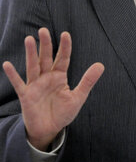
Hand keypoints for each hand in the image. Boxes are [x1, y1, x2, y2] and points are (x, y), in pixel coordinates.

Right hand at [2, 28, 103, 150]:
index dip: (64, 47)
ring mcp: (35, 85)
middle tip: (43, 30)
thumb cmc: (63, 113)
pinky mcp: (26, 96)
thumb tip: (101, 65)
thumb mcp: (78, 97)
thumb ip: (88, 81)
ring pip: (33, 66)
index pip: (63, 58)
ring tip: (29, 39)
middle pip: (46, 58)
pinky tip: (7, 64)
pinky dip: (13, 75)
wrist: (49, 130)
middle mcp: (46, 77)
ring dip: (31, 54)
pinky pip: (19, 84)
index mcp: (59, 76)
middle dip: (45, 45)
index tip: (66, 34)